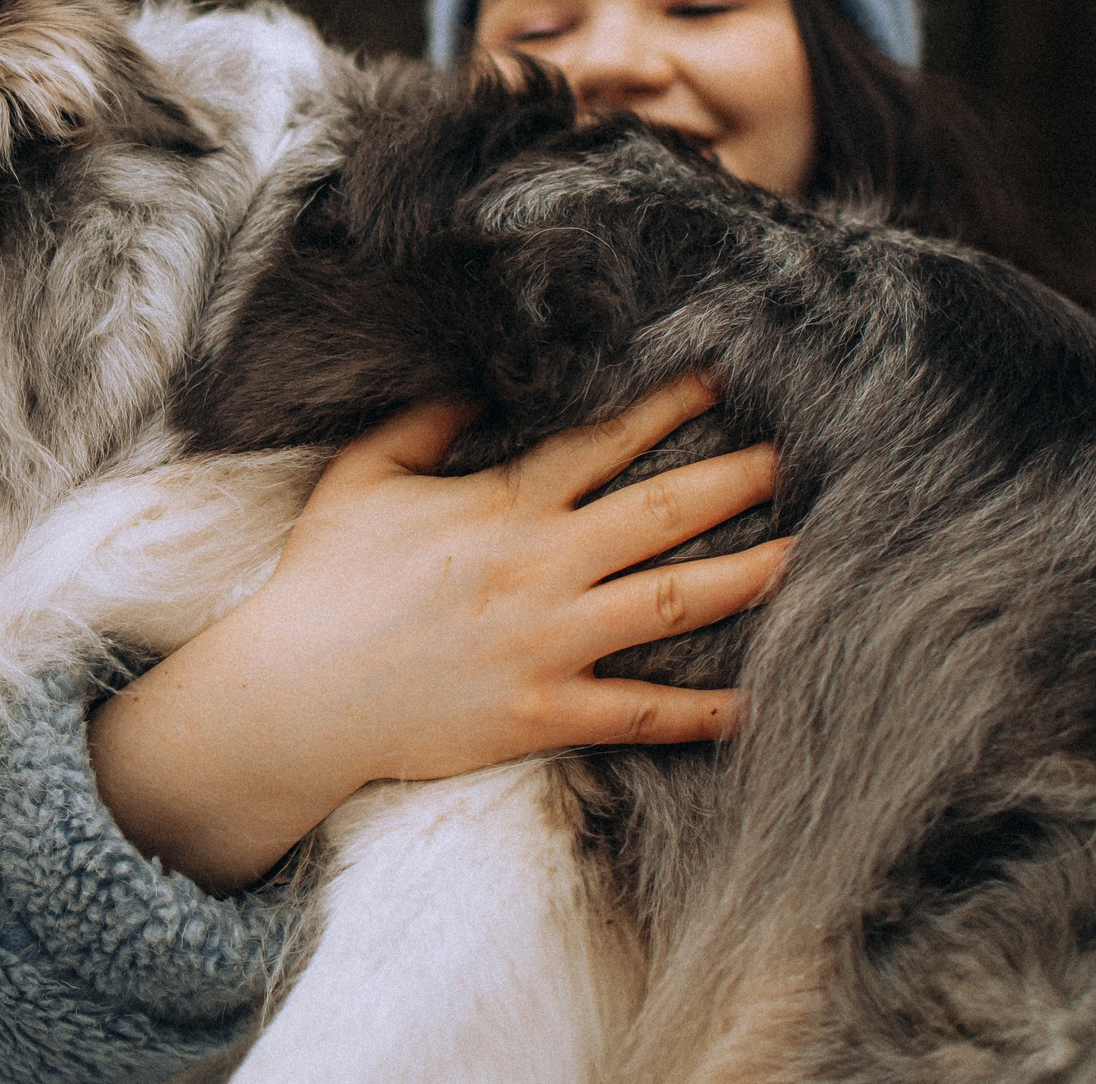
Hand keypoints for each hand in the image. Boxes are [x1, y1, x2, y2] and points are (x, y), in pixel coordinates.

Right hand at [88, 375, 785, 891]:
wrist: (298, 693)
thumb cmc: (324, 579)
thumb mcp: (364, 477)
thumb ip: (424, 424)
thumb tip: (476, 388)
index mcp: (500, 506)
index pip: (600, 443)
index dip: (664, 408)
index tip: (717, 383)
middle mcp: (539, 568)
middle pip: (659, 514)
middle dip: (731, 482)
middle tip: (788, 460)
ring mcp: (546, 644)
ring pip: (668, 606)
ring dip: (741, 579)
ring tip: (797, 556)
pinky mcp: (542, 713)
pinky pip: (637, 712)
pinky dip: (697, 712)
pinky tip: (750, 704)